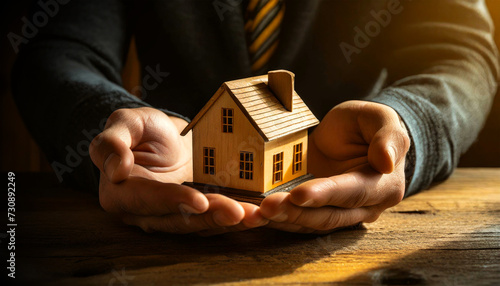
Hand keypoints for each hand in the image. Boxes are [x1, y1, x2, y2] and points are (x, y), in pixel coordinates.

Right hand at [89, 107, 266, 234]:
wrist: (162, 138)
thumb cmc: (141, 129)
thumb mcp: (124, 123)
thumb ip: (111, 141)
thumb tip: (116, 168)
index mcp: (122, 193)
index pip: (148, 199)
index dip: (174, 201)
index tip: (199, 201)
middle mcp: (146, 213)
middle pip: (179, 219)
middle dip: (211, 217)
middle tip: (239, 212)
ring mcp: (172, 216)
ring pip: (200, 225)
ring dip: (228, 223)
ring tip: (254, 215)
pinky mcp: (194, 214)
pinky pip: (214, 219)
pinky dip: (235, 218)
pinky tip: (257, 214)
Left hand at [260, 101, 409, 232]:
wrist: (352, 137)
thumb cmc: (366, 125)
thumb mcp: (380, 118)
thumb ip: (387, 136)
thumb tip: (386, 161)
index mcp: (383, 185)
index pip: (353, 192)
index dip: (326, 194)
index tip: (299, 193)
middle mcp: (364, 207)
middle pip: (329, 215)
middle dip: (296, 212)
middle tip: (267, 206)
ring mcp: (339, 214)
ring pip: (310, 223)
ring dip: (282, 220)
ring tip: (256, 213)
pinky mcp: (317, 212)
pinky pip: (298, 220)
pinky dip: (276, 220)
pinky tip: (254, 215)